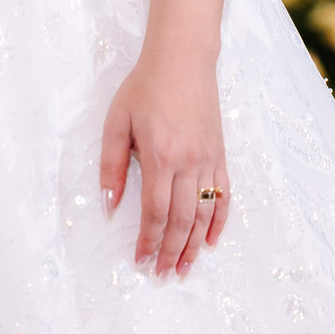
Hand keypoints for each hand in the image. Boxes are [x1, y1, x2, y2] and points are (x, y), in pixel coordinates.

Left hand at [98, 50, 229, 277]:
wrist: (182, 59)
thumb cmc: (145, 87)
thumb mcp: (117, 120)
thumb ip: (111, 165)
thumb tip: (110, 206)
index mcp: (160, 155)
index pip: (156, 212)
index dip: (149, 241)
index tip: (141, 261)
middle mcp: (188, 162)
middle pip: (182, 221)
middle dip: (172, 252)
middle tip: (163, 275)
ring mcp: (209, 159)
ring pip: (204, 214)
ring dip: (195, 246)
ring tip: (185, 268)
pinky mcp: (220, 154)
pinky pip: (224, 196)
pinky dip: (219, 222)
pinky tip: (212, 241)